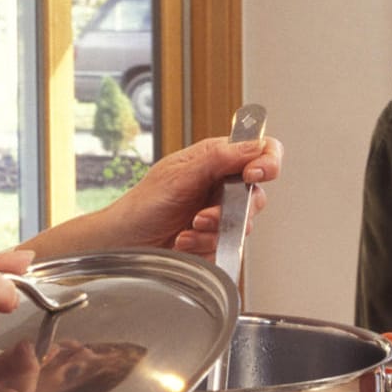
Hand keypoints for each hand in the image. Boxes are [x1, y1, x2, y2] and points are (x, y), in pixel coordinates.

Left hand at [102, 134, 284, 257]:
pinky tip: (184, 241)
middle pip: (256, 194)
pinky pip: (229, 246)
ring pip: (243, 224)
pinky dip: (206, 246)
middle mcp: (221, 184)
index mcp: (216, 158)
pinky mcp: (216, 239)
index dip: (267, 161)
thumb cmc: (143, 204)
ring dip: (214, 230)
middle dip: (233, 210)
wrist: (124, 242)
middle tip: (205, 215)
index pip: (260, 151)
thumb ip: (219, 158)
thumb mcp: (179, 175)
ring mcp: (220, 213)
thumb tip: (254, 145)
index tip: (253, 174)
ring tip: (188, 228)